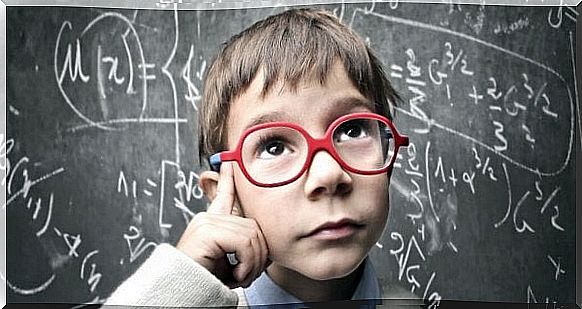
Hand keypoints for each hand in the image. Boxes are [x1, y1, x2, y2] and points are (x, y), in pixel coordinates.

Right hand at [176, 162, 269, 287]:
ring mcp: (206, 222)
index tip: (231, 163)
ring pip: (252, 236)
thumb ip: (243, 247)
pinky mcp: (208, 232)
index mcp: (211, 223)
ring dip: (253, 264)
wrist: (183, 295)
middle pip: (254, 226)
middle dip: (259, 255)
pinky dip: (247, 264)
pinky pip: (245, 244)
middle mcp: (208, 218)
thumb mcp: (229, 262)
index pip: (224, 196)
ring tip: (241, 278)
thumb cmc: (205, 281)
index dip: (229, 179)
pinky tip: (236, 276)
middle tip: (249, 276)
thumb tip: (262, 242)